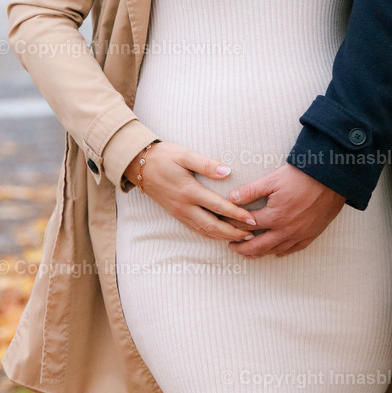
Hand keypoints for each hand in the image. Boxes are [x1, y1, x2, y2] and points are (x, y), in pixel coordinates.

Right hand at [124, 142, 258, 242]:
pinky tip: (220, 235)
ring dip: (223, 236)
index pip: (218, 206)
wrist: (139, 165)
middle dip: (233, 232)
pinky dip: (210, 234)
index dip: (237, 214)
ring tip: (241, 237)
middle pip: (213, 226)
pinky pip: (195, 229)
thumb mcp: (185, 155)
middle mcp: (184, 206)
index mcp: (189, 191)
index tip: (252, 219)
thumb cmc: (164, 156)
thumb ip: (206, 164)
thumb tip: (227, 172)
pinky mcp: (176, 214)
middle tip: (251, 234)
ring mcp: (179, 213)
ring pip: (204, 231)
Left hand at [226, 163, 345, 257]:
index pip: (247, 225)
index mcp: (274, 217)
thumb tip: (232, 198)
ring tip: (249, 252)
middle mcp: (286, 230)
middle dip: (242, 248)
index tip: (224, 223)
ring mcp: (299, 235)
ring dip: (260, 253)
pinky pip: (293, 249)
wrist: (332, 178)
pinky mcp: (311, 235)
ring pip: (275, 250)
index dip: (233, 224)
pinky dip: (281, 252)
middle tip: (231, 246)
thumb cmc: (302, 176)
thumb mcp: (273, 180)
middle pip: (258, 246)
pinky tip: (275, 251)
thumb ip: (251, 191)